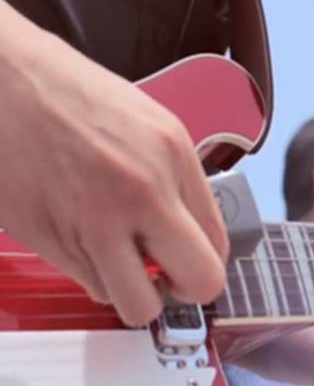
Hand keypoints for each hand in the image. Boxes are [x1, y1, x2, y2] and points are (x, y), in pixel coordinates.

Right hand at [0, 0, 228, 325]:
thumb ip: (176, 178)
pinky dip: (92, 276)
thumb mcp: (148, 123)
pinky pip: (90, 285)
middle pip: (197, 282)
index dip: (207, 263)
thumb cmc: (67, 92)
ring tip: (122, 265)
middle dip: (185, 290)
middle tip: (167, 280)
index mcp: (173, 156)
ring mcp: (96, 220)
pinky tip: (85, 243)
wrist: (1, 81)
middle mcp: (143, 192)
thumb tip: (191, 229)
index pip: (219, 241)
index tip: (191, 265)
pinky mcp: (52, 238)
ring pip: (137, 303)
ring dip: (133, 293)